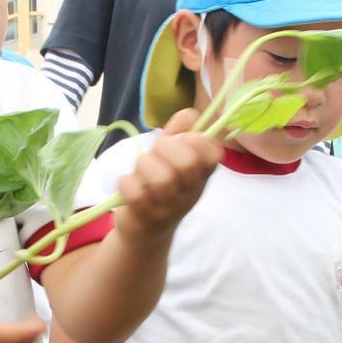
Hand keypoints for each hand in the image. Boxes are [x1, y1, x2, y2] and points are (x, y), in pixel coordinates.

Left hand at [112, 108, 220, 242]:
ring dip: (144, 165)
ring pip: (162, 179)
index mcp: (202, 175)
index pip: (213, 155)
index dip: (197, 140)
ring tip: (140, 169)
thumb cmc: (161, 185)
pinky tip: (127, 182)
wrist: (146, 228)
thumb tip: (188, 114)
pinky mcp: (147, 218)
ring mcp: (171, 208)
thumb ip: (181, 132)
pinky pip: (137, 195)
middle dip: (165, 148)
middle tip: (155, 153)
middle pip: (187, 163)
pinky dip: (127, 182)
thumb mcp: (173, 157)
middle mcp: (191, 192)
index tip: (183, 140)